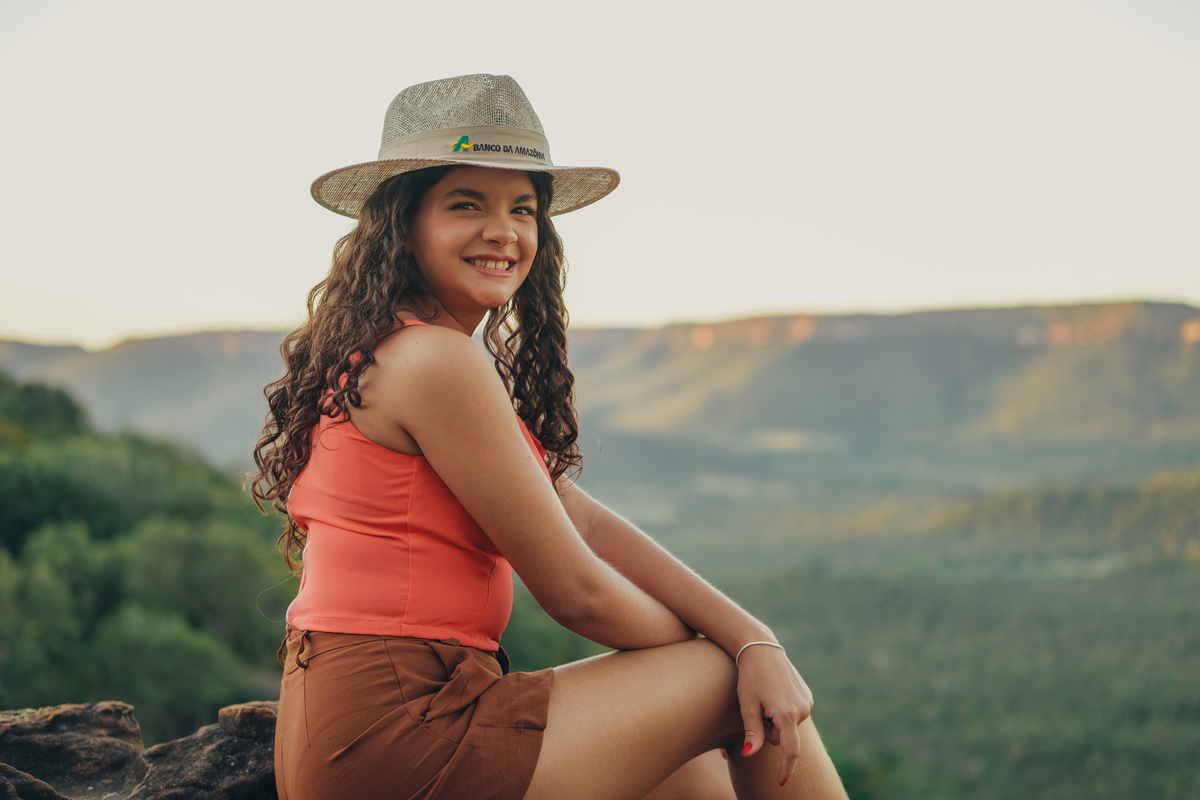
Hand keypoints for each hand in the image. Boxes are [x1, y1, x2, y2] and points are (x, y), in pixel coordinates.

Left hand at [735, 645, 813, 785]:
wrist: (761, 649)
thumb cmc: (750, 677)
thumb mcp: (748, 706)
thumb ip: (751, 733)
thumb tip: (748, 754)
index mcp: (787, 714)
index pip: (790, 750)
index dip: (785, 768)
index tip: (780, 783)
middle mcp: (802, 709)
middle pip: (783, 737)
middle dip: (769, 729)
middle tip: (758, 707)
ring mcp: (807, 702)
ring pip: (787, 726)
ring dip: (775, 718)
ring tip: (766, 697)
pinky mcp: (807, 696)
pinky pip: (793, 714)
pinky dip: (782, 710)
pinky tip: (774, 693)